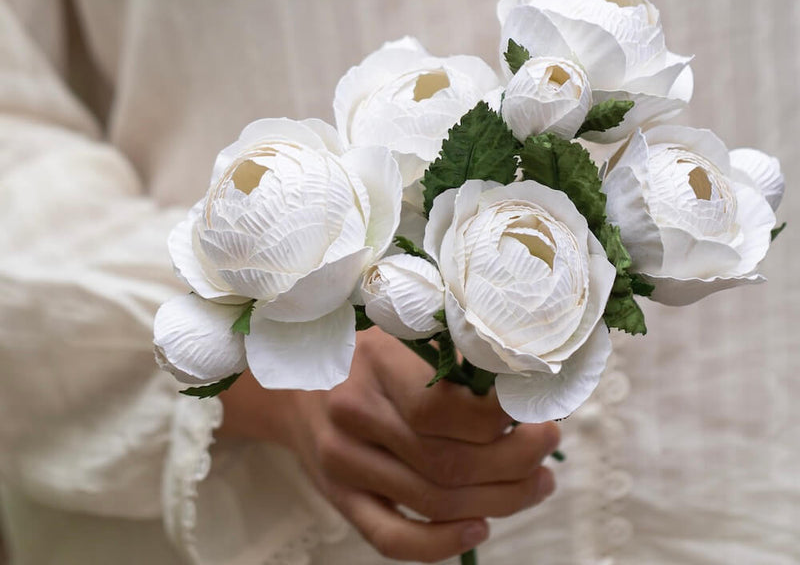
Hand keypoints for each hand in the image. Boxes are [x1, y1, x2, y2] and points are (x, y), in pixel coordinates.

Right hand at [219, 326, 559, 562]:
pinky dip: (441, 544)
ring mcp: (342, 464)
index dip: (499, 419)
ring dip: (498, 500)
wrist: (288, 381)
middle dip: (514, 462)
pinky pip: (391, 537)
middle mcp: (352, 415)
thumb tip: (522, 380)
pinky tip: (481, 528)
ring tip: (538, 483)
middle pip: (446, 461)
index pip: (443, 408)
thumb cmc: (359, 348)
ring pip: (432, 501)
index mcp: (374, 361)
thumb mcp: (399, 331)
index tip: (533, 409)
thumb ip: (449, 353)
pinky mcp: (339, 498)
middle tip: (549, 446)